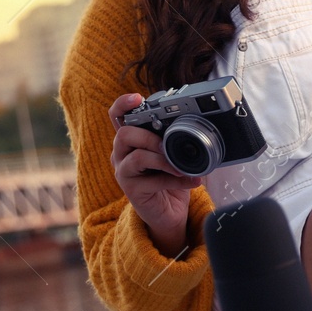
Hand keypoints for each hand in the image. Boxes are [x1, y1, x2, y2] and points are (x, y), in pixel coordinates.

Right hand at [109, 92, 201, 251]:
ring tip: (180, 166)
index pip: (117, 116)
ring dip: (163, 159)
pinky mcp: (131, 190)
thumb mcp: (172, 154)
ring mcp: (124, 172)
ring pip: (136, 157)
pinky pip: (152, 180)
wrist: (170, 212)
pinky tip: (190, 181)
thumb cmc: (170, 179)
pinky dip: (175, 179)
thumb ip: (174, 139)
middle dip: (149, 136)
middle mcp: (121, 154)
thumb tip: (194, 124)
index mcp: (130, 140)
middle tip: (166, 145)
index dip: (123, 104)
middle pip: (124, 134)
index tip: (138, 98)